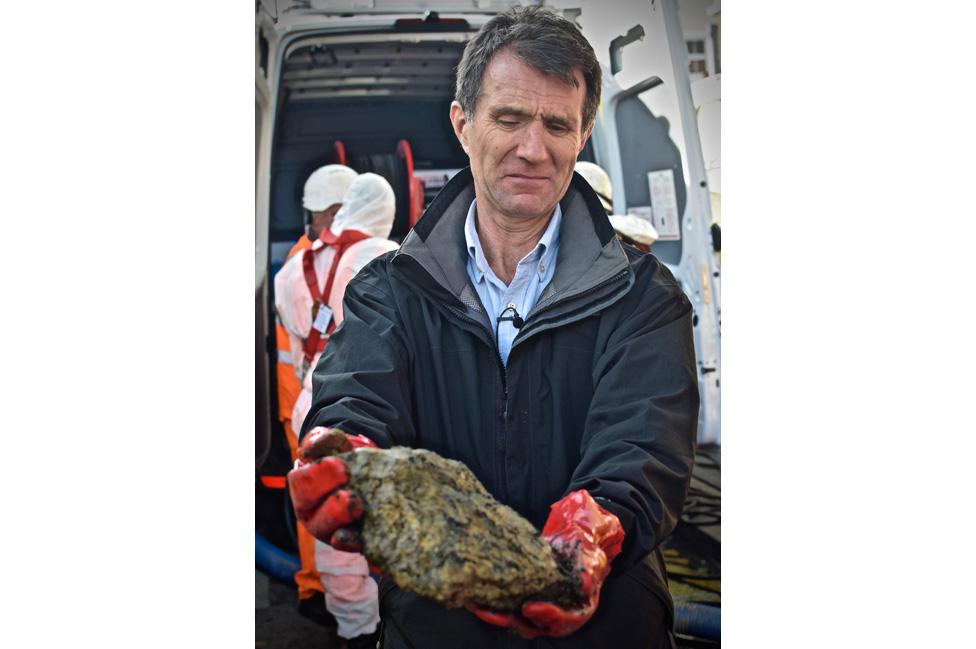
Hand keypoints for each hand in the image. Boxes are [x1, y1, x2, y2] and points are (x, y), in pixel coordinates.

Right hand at [287, 427, 377, 550]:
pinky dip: (353, 543)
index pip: (301, 482)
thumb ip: (324, 440)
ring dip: (340, 517)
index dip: (318, 475)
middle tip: (351, 487)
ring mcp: (331, 530)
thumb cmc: (347, 458)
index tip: (340, 466)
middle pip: (312, 510)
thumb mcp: (336, 444)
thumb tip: (308, 449)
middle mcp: (313, 512)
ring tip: (357, 505)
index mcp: (304, 488)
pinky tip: (359, 537)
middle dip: (327, 495)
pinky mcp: (352, 542)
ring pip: (327, 530)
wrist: (373, 472)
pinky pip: (348, 546)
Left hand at [467, 489, 623, 637]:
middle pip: (529, 626)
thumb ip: (590, 572)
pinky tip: (472, 595)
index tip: (529, 607)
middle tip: (489, 611)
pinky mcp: (520, 602)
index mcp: (574, 613)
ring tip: (474, 604)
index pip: (559, 620)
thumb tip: (585, 584)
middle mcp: (552, 618)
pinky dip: (490, 604)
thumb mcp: (592, 562)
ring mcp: (534, 613)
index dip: (545, 615)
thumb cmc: (585, 556)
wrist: (575, 547)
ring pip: (513, 619)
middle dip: (508, 619)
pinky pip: (504, 608)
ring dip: (493, 614)